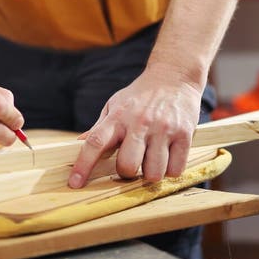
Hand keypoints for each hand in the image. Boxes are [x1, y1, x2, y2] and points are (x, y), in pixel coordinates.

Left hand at [68, 66, 201, 187]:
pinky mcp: (184, 134)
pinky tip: (168, 156)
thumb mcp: (116, 104)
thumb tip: (79, 144)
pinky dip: (170, 170)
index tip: (74, 183)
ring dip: (151, 173)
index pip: (95, 142)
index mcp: (118, 116)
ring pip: (153, 173)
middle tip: (132, 163)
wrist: (174, 75)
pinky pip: (175, 170)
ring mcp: (163, 129)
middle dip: (127, 172)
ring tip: (152, 158)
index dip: (83, 165)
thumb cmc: (141, 95)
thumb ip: (100, 127)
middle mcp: (140, 122)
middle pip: (127, 166)